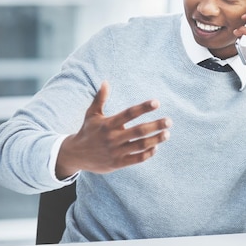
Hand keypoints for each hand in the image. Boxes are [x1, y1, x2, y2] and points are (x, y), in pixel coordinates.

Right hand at [56, 81, 171, 178]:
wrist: (75, 155)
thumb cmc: (88, 131)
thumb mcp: (92, 114)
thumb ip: (100, 99)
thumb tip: (105, 82)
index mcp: (108, 124)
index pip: (129, 113)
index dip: (143, 108)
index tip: (156, 102)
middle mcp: (112, 138)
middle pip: (138, 131)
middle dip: (155, 126)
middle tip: (169, 121)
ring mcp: (115, 151)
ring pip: (140, 146)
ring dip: (156, 140)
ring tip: (167, 134)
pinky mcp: (117, 163)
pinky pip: (136, 159)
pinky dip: (147, 153)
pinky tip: (155, 147)